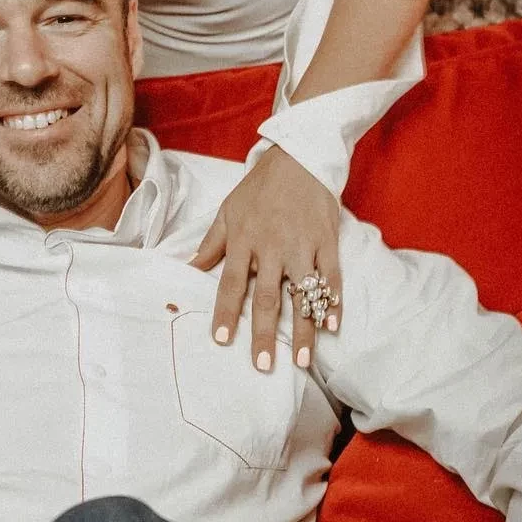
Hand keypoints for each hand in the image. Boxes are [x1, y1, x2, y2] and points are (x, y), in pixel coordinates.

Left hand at [191, 146, 339, 370]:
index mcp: (244, 239)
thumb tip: (188, 270)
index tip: (222, 340)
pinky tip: (332, 327)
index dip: (227, 312)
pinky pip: (331, 277)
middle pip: (267, 296)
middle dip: (265, 333)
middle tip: (263, 364)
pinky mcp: (327, 241)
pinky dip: (333, 303)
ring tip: (303, 362)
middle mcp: (272, 246)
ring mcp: (302, 245)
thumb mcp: (228, 211)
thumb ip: (211, 244)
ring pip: (302, 293)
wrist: (299, 157)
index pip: (231, 283)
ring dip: (304, 329)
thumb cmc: (258, 188)